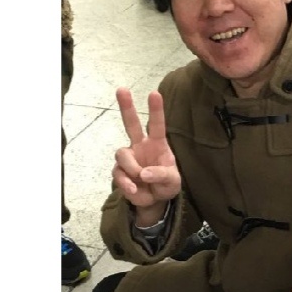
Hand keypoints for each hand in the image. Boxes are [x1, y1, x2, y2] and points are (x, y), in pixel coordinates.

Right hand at [113, 88, 181, 217]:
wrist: (154, 201)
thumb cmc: (166, 184)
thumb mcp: (172, 181)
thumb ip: (161, 175)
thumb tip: (143, 173)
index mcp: (158, 144)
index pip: (157, 124)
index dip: (156, 110)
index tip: (154, 93)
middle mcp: (141, 146)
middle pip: (131, 123)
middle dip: (126, 107)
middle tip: (121, 89)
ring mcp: (129, 158)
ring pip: (121, 154)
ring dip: (131, 167)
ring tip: (140, 179)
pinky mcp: (120, 172)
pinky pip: (118, 173)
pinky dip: (126, 183)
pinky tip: (134, 190)